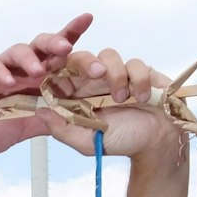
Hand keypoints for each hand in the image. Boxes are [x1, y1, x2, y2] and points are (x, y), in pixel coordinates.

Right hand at [0, 16, 90, 157]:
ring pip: (17, 51)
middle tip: (66, 48)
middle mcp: (22, 68)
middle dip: (55, 42)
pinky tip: (9, 82)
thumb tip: (87, 115)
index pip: (59, 52)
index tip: (87, 18)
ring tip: (38, 70)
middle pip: (41, 44)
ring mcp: (0, 68)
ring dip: (29, 58)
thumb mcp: (36, 125)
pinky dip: (0, 72)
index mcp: (40, 76)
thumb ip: (58, 117)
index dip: (72, 33)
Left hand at [40, 50, 178, 160]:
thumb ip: (62, 129)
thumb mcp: (87, 142)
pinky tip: (142, 97)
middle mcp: (94, 83)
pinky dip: (139, 79)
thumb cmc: (122, 142)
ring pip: (108, 55)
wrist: (158, 142)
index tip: (57, 66)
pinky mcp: (139, 71)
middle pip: (82, 57)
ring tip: (123, 99)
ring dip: (116, 76)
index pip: (60, 74)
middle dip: (86, 61)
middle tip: (97, 73)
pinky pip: (134, 63)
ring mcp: (116, 75)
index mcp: (77, 97)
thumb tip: (39, 112)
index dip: (57, 66)